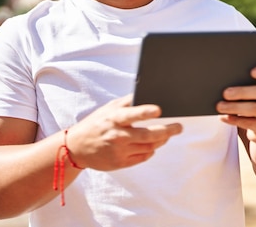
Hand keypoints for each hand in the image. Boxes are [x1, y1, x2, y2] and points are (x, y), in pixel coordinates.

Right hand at [65, 94, 182, 170]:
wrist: (77, 147)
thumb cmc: (96, 123)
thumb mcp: (108, 108)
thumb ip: (127, 102)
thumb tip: (145, 93)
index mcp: (114, 118)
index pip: (132, 114)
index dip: (145, 112)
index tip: (158, 110)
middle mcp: (117, 135)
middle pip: (148, 135)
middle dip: (167, 131)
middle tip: (178, 127)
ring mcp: (119, 151)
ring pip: (149, 147)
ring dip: (161, 140)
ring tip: (167, 134)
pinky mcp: (120, 163)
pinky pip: (143, 157)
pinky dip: (151, 150)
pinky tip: (152, 145)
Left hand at [216, 64, 255, 144]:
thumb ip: (247, 85)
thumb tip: (225, 85)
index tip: (252, 72)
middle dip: (241, 92)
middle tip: (225, 93)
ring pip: (253, 109)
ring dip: (234, 107)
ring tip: (219, 106)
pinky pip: (249, 123)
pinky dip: (234, 119)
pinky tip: (224, 117)